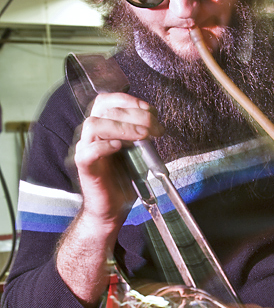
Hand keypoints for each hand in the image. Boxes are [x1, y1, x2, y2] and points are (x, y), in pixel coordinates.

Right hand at [74, 92, 163, 230]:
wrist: (114, 207)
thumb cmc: (125, 178)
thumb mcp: (138, 150)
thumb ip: (141, 134)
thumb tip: (155, 122)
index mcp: (103, 126)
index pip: (106, 100)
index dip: (129, 100)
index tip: (151, 111)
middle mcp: (91, 134)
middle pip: (105, 110)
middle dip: (135, 114)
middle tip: (155, 128)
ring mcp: (85, 149)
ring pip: (94, 125)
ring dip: (122, 126)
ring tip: (143, 136)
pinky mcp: (84, 167)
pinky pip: (88, 151)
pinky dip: (105, 146)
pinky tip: (120, 147)